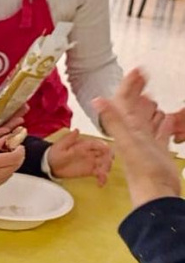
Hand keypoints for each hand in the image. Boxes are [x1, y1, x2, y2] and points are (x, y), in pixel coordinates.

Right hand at [0, 137, 25, 191]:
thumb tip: (9, 138)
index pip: (15, 157)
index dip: (20, 150)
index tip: (18, 146)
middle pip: (17, 165)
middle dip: (18, 157)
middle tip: (13, 150)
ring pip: (12, 172)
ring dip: (12, 164)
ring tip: (4, 159)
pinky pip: (6, 178)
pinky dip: (6, 171)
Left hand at [45, 129, 112, 186]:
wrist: (49, 165)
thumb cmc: (54, 153)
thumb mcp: (60, 146)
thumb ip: (69, 140)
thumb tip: (76, 130)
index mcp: (84, 144)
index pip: (97, 144)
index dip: (103, 147)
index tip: (107, 152)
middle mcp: (90, 152)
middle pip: (104, 154)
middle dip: (108, 159)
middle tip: (105, 166)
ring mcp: (91, 161)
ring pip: (104, 163)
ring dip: (106, 169)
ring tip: (102, 175)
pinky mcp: (89, 170)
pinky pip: (99, 173)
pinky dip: (102, 178)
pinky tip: (100, 183)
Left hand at [93, 70, 181, 208]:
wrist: (156, 193)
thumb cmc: (143, 169)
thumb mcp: (128, 141)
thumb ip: (113, 121)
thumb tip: (98, 99)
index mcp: (126, 129)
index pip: (124, 102)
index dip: (129, 85)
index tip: (137, 69)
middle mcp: (134, 134)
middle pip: (133, 107)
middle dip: (136, 90)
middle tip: (143, 74)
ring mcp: (146, 143)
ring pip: (146, 120)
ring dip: (147, 107)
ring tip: (150, 95)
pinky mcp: (158, 152)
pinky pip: (160, 134)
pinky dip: (162, 125)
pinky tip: (166, 118)